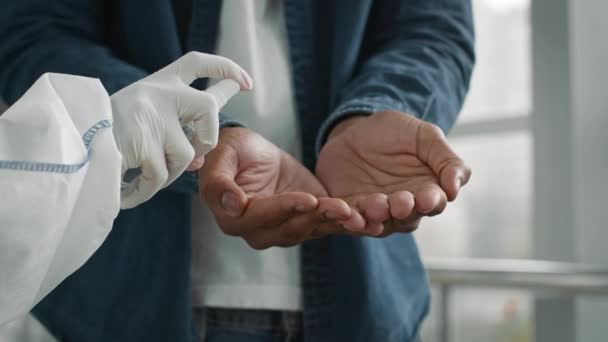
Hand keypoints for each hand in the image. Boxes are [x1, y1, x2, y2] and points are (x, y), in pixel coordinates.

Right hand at [112, 52, 252, 208]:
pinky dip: (146, 192)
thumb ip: (172, 130)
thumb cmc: (102, 133)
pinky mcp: (141, 140)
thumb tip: (197, 160)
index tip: (245, 82)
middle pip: (208, 107)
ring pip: (185, 153)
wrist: (65, 142)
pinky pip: (160, 175)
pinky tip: (131, 196)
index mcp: (159, 83)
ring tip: (145, 180)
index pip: (197, 63)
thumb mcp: (140, 118)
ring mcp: (150, 114)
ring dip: (170, 174)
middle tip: (192, 158)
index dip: (224, 69)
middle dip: (208, 138)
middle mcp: (158, 92)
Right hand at [198, 127, 365, 248]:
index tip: (307, 199)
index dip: (285, 208)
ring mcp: (286, 229)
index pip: (261, 217)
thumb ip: (218, 182)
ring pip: (313, 228)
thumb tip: (230, 204)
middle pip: (291, 228)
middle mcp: (260, 232)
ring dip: (336, 223)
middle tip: (343, 208)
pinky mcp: (308, 220)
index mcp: (234, 219)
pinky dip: (347, 223)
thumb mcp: (220, 158)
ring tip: (358, 214)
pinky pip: (328, 224)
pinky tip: (368, 219)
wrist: (251, 153)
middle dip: (318, 217)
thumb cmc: (230, 152)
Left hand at [316, 111, 470, 235]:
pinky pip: (346, 220)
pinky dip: (345, 219)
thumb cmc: (395, 133)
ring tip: (375, 206)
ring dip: (375, 218)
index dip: (431, 202)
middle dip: (403, 212)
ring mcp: (374, 211)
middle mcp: (401, 207)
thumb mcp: (425, 136)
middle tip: (400, 203)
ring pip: (377, 224)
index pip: (434, 203)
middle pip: (406, 219)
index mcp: (426, 191)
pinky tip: (344, 212)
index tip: (426, 198)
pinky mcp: (347, 209)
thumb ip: (447, 160)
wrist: (355, 128)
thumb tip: (455, 189)